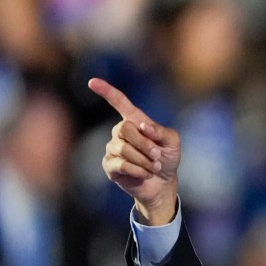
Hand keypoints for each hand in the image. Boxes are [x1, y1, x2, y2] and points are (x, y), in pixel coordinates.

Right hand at [88, 78, 180, 224]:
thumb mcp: (172, 142)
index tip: (92, 82)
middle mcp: (120, 132)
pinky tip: (145, 174)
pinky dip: (138, 170)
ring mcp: (113, 148)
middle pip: (124, 128)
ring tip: (154, 167)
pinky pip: (121, 164)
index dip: (107, 92)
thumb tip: (143, 126)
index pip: (119, 103)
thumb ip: (161, 131)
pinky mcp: (110, 165)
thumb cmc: (167, 158)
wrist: (163, 183)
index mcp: (135, 121)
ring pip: (124, 149)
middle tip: (157, 155)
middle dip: (145, 144)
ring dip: (144, 160)